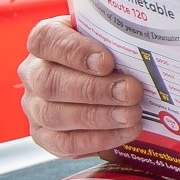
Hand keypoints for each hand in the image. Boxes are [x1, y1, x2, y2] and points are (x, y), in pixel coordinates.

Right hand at [20, 17, 141, 157]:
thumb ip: (118, 37)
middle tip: (131, 92)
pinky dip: (96, 140)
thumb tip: (145, 45)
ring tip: (131, 115)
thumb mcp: (110, 36)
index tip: (106, 61)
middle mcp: (34, 73)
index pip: (46, 40)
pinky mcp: (44, 135)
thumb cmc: (109, 54)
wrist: (106, 82)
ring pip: (55, 115)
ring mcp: (35, 106)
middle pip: (50, 82)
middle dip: (94, 90)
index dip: (74, 51)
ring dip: (98, 117)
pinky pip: (63, 143)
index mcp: (45, 41)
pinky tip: (123, 133)